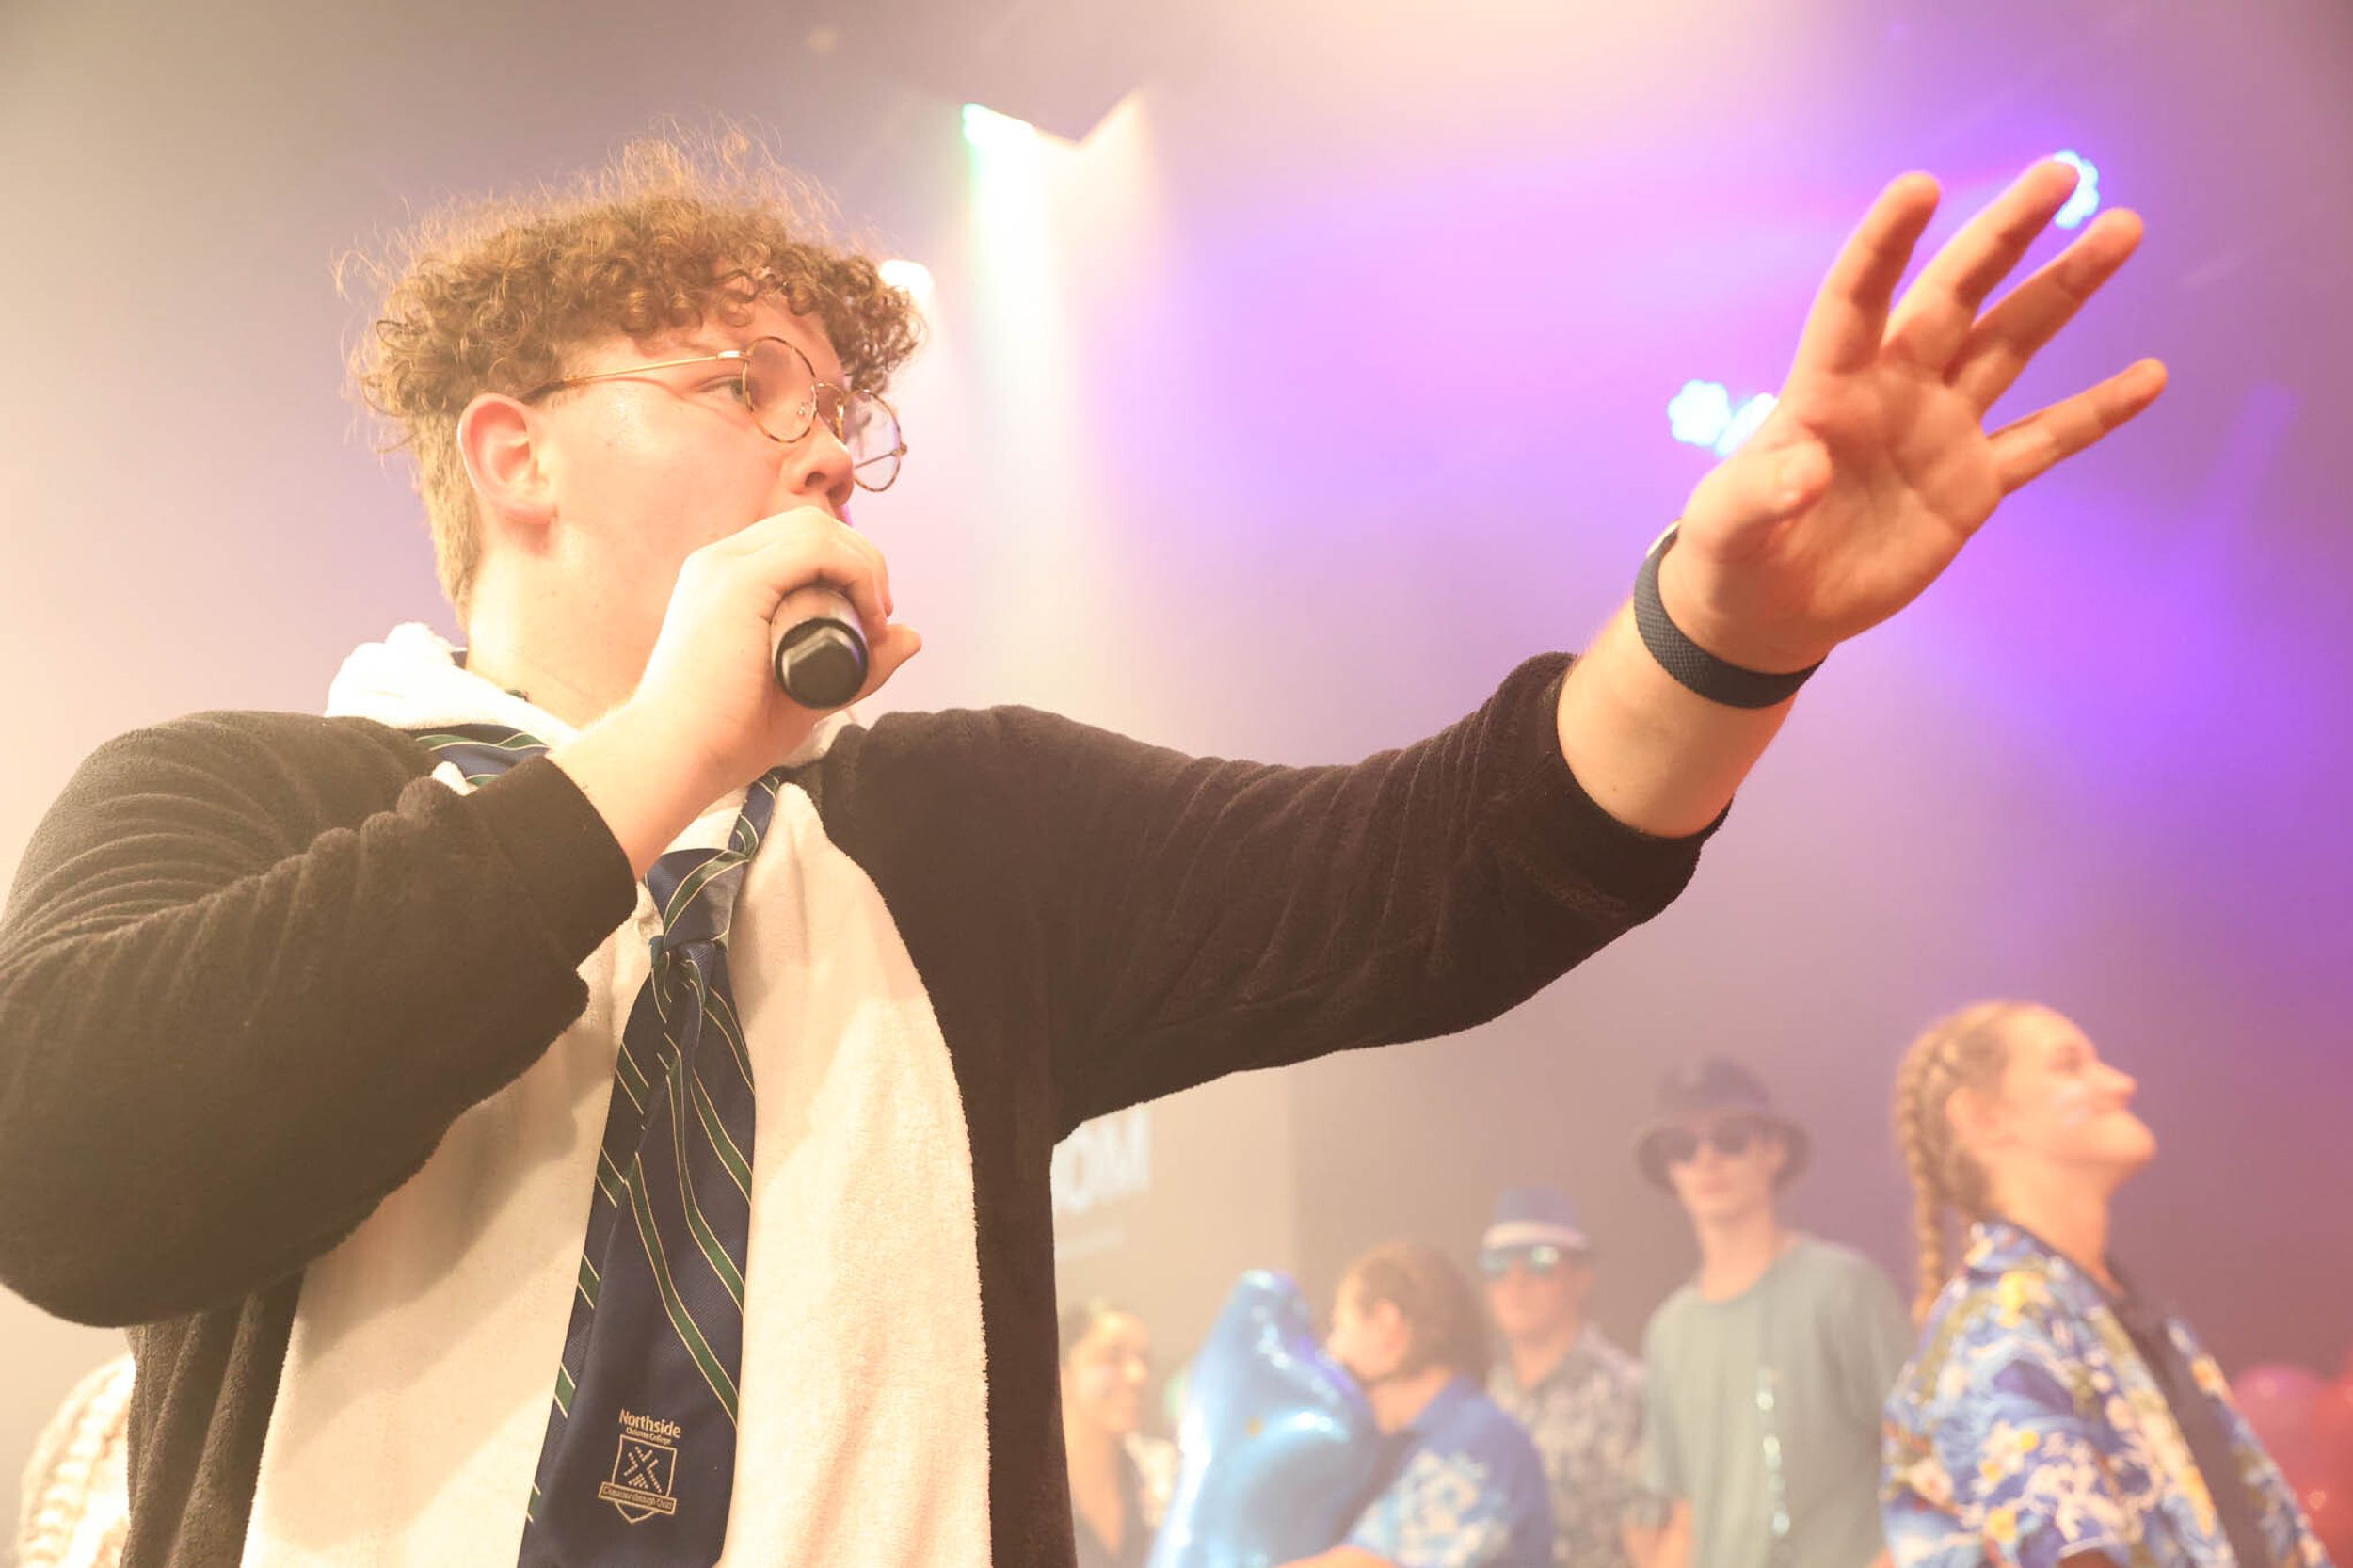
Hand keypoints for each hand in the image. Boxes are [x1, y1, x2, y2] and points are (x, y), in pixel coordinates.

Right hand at [623, 507, 921, 796]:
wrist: (676, 757)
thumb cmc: (728, 732)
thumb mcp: (809, 692)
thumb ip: (859, 668)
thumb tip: (913, 635)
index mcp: (725, 577)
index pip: (800, 539)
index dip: (849, 563)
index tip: (871, 615)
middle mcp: (721, 561)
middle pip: (813, 526)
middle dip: (864, 560)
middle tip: (881, 614)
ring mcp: (724, 566)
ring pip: (817, 530)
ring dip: (864, 564)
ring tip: (876, 615)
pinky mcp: (736, 582)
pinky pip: (813, 549)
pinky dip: (854, 572)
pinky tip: (867, 612)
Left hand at [1662, 159, 2165, 673]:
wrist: (1770, 610)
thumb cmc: (1733, 553)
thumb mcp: (1727, 526)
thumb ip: (1760, 495)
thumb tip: (1807, 473)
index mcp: (1826, 387)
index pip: (1857, 300)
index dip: (1884, 246)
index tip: (1919, 186)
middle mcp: (1892, 390)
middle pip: (1955, 297)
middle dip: (2004, 236)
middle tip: (2061, 172)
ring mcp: (1939, 431)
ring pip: (2011, 345)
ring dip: (2065, 291)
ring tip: (2123, 229)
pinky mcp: (1972, 485)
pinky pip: (2044, 441)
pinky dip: (2095, 413)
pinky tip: (2150, 376)